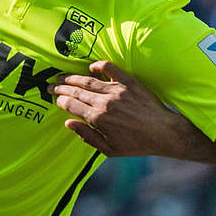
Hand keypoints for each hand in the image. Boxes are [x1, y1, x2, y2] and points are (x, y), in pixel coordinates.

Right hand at [52, 60, 185, 156]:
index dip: (61, 100)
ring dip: (73, 77)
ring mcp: (117, 91)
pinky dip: (99, 65)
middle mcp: (105, 103)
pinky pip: (110, 69)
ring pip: (88, 80)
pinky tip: (91, 66)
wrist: (164, 132)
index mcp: (98, 119)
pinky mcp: (129, 82)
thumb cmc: (137, 144)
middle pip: (76, 91)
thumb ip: (87, 136)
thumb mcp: (110, 149)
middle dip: (61, 87)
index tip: (56, 98)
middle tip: (52, 85)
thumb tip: (68, 123)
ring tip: (63, 76)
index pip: (72, 105)